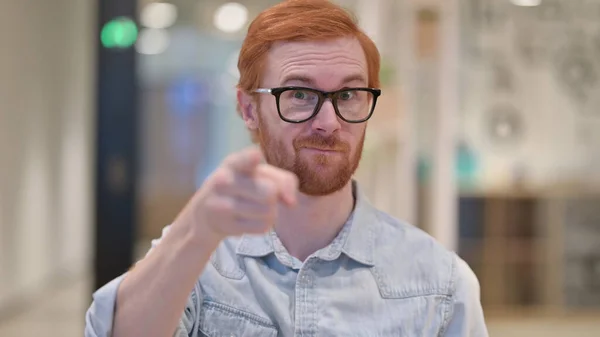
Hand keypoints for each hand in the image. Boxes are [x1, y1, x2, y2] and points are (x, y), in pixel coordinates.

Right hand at [176, 147, 298, 243]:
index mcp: (233, 163)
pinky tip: (249, 219)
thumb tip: (291, 202)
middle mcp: (224, 181)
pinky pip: (262, 227)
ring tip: (254, 208)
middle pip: (270, 191)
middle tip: (261, 196)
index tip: (256, 156)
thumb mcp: (256, 174)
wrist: (205, 214)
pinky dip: (263, 224)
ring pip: (268, 211)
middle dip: (273, 197)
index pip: (244, 159)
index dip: (252, 158)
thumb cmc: (240, 187)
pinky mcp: (225, 225)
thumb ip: (281, 179)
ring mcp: (222, 205)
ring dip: (269, 212)